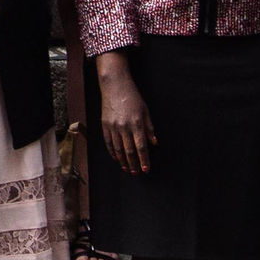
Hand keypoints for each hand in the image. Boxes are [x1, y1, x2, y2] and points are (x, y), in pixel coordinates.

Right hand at [98, 58, 154, 175]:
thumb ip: (150, 128)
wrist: (115, 86)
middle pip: (129, 151)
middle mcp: (124, 127)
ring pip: (118, 149)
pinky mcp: (105, 125)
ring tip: (127, 169)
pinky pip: (109, 142)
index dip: (144, 159)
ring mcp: (113, 127)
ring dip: (123, 161)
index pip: (141, 147)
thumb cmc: (133, 97)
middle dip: (134, 164)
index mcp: (136, 123)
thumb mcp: (145, 111)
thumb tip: (154, 143)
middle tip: (136, 173)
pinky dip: (112, 152)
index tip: (146, 169)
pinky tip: (116, 158)